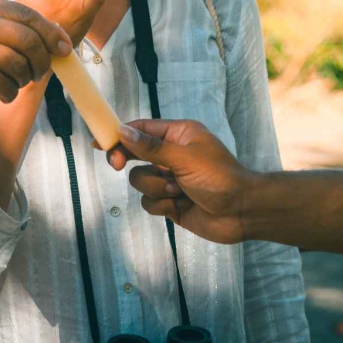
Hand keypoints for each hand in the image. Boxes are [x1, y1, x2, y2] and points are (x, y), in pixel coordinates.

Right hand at [0, 0, 71, 111]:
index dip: (51, 33)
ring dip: (23, 79)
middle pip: (28, 40)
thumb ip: (19, 30)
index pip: (28, 15)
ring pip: (18, 64)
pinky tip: (1, 92)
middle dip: (41, 61)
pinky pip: (4, 83)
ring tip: (15, 83)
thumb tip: (60, 37)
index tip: (65, 49)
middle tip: (40, 74)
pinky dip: (9, 92)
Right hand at [113, 119, 257, 244]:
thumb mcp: (184, 157)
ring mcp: (170, 180)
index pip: (141, 130)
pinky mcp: (170, 202)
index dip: (119, 134)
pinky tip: (181, 205)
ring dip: (156, 188)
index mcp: (178, 135)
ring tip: (178, 190)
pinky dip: (162, 204)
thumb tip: (123, 131)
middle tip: (115, 164)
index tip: (99, 141)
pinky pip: (149, 202)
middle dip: (127, 161)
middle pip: (134, 155)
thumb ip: (151, 147)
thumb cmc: (219, 177)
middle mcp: (172, 155)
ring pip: (140, 181)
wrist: (242, 212)